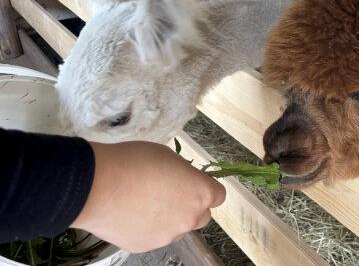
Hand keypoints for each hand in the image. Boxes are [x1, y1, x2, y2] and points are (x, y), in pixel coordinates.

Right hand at [71, 141, 225, 252]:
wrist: (97, 186)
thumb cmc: (134, 162)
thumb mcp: (168, 156)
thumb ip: (183, 174)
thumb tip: (183, 181)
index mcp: (201, 193)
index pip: (219, 195)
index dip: (207, 188)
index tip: (194, 183)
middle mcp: (190, 218)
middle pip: (202, 216)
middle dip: (191, 206)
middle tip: (169, 193)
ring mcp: (169, 235)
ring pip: (177, 227)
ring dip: (169, 217)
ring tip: (144, 202)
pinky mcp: (147, 245)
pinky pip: (154, 235)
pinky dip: (148, 227)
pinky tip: (131, 213)